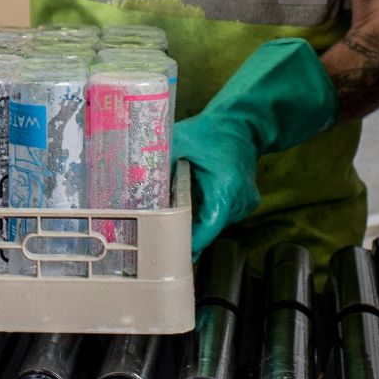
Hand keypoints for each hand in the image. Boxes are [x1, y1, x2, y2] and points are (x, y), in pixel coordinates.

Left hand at [170, 38, 338, 257]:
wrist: (244, 125)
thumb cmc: (212, 130)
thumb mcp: (183, 139)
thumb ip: (160, 156)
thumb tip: (132, 171)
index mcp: (226, 186)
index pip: (209, 226)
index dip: (191, 242)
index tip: (173, 253)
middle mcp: (240, 199)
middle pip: (210, 227)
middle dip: (186, 232)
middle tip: (159, 239)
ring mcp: (246, 204)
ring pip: (215, 223)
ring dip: (197, 221)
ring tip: (172, 220)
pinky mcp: (246, 204)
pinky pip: (221, 216)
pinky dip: (207, 214)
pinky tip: (192, 205)